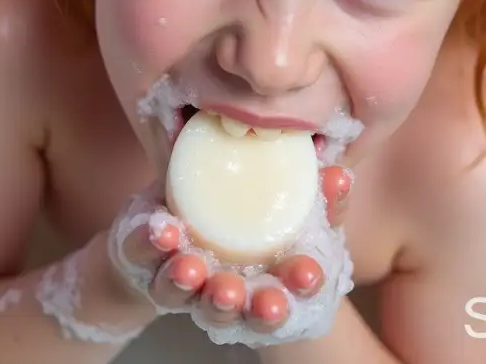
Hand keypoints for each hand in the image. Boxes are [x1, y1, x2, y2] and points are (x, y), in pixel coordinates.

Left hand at [110, 165, 353, 336]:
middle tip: (252, 298)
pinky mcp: (146, 262)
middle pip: (235, 311)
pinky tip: (161, 229)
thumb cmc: (250, 224)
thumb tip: (340, 175)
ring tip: (192, 268)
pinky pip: (146, 258)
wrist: (181, 227)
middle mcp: (224, 295)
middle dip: (246, 307)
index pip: (285, 296)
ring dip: (189, 284)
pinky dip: (154, 244)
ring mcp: (183, 284)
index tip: (308, 274)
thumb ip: (321, 201)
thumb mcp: (293, 214)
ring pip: (186, 296)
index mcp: (266, 286)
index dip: (298, 287)